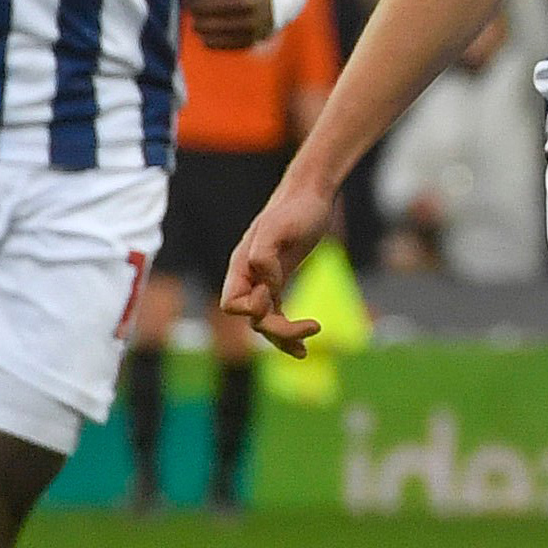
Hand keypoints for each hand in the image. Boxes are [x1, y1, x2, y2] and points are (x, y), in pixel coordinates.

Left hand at [182, 0, 278, 52]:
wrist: (272, 0)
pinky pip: (214, 43)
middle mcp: (249, 2)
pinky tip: (210, 28)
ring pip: (204, 27)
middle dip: (192, 6)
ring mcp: (250, 23)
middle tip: (192, 4)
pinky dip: (207, 37)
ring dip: (198, 22)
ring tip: (200, 16)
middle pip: (199, 9)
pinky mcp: (249, 40)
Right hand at [219, 170, 336, 356]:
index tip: (275, 296)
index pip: (233, 303)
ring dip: (283, 338)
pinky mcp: (279, 283)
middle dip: (278, 329)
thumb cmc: (296, 211)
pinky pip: (277, 315)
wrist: (310, 197)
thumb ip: (264, 257)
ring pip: (265, 322)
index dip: (253, 308)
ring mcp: (264, 282)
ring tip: (305, 351)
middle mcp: (249, 278)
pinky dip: (288, 332)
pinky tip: (304, 346)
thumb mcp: (279, 229)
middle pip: (252, 318)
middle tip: (313, 327)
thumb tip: (267, 287)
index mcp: (242, 266)